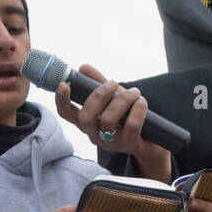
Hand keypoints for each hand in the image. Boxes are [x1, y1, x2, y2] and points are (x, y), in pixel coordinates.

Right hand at [55, 64, 170, 182]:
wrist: (150, 141)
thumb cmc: (126, 117)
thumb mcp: (111, 98)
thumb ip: (97, 83)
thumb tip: (82, 68)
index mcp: (86, 122)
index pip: (66, 114)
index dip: (61, 100)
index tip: (64, 84)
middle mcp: (94, 134)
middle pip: (86, 117)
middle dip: (99, 95)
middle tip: (114, 83)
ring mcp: (111, 142)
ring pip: (108, 120)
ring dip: (122, 99)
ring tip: (134, 92)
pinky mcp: (129, 144)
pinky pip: (131, 125)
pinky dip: (137, 109)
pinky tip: (141, 102)